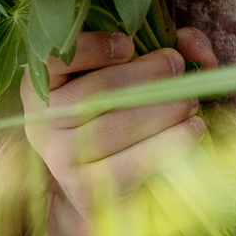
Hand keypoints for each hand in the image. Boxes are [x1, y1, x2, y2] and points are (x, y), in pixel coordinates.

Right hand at [22, 26, 217, 216]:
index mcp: (43, 87)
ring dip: (164, 108)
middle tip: (177, 67)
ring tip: (190, 101)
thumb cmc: (119, 118)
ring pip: (116, 127)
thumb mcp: (132, 76)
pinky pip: (133, 162)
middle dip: (147, 74)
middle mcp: (43, 123)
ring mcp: (62, 160)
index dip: (92, 48)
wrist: (104, 190)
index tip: (129, 46)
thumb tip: (191, 44)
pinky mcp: (89, 191)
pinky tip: (192, 129)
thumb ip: (162, 50)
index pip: (53, 60)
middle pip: (95, 92)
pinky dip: (171, 141)